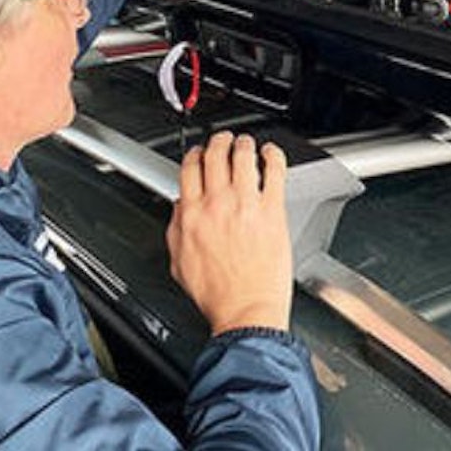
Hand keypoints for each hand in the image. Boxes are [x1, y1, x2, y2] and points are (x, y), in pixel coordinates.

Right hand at [167, 131, 293, 334]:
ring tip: (247, 144)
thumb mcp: (179, 263)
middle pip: (215, 155)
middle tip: (224, 141)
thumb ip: (176, 230)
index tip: (199, 153)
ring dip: (244, 144)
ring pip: (243, 156)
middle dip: (219, 142)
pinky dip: (273, 155)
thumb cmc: (217, 294)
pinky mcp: (272, 210)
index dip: (194, 154)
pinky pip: (274, 171)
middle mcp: (217, 204)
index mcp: (192, 215)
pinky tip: (271, 153)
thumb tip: (180, 209)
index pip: (189, 169)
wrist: (246, 309)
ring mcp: (246, 204)